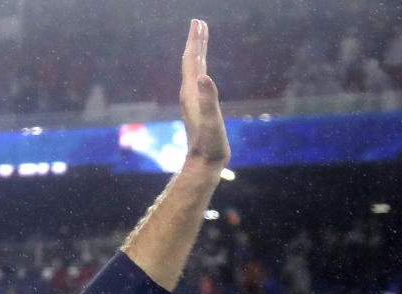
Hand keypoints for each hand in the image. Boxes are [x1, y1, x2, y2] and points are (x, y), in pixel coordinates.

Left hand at [180, 19, 230, 169]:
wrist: (204, 164)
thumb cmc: (210, 145)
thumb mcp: (211, 121)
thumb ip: (208, 99)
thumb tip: (204, 76)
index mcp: (192, 92)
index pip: (192, 61)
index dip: (195, 41)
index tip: (198, 22)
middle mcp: (190, 94)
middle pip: (191, 62)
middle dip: (196, 42)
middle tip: (199, 23)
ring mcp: (194, 101)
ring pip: (195, 71)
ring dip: (198, 54)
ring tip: (202, 39)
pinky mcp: (200, 108)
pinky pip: (199, 82)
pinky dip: (202, 70)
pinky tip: (204, 72)